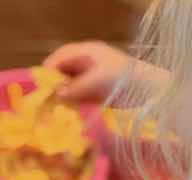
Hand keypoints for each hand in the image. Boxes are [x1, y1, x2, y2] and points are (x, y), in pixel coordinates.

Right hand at [43, 40, 167, 102]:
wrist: (152, 92)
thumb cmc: (127, 79)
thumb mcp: (100, 79)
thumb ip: (78, 86)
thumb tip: (57, 94)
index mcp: (86, 52)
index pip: (59, 57)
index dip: (47, 71)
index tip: (39, 88)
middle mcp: (86, 63)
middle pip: (61, 72)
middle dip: (52, 86)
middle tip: (43, 103)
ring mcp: (91, 79)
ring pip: (68, 87)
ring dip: (61, 98)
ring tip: (52, 112)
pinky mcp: (96, 94)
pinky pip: (78, 98)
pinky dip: (72, 106)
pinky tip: (67, 116)